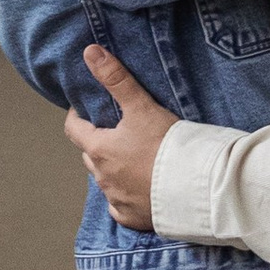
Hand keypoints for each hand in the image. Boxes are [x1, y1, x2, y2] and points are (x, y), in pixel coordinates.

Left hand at [63, 45, 178, 227]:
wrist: (196, 186)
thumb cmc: (167, 145)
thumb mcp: (141, 106)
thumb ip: (115, 79)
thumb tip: (90, 51)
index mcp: (98, 149)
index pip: (74, 129)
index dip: (78, 116)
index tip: (87, 108)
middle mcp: (102, 177)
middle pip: (90, 155)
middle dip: (98, 142)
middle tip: (117, 131)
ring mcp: (116, 199)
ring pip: (105, 180)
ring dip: (112, 169)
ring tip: (132, 158)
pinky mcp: (132, 217)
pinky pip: (119, 206)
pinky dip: (125, 196)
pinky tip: (139, 189)